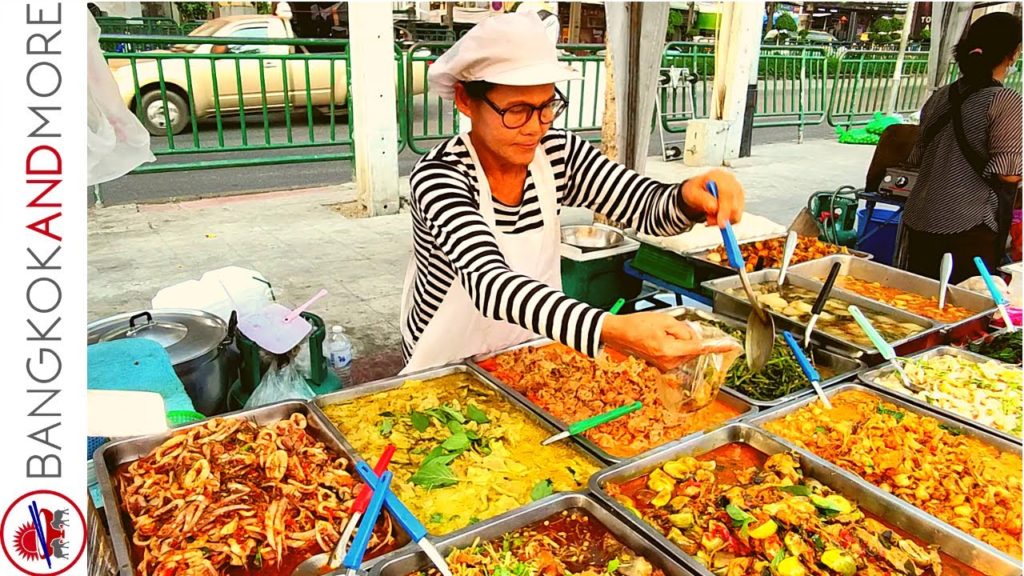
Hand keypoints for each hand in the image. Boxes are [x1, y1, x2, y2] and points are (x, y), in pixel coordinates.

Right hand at [600, 312, 733, 370]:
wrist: (618, 334)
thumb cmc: (636, 325)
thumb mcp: (664, 320)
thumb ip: (684, 329)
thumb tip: (693, 337)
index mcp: (670, 350)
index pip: (699, 348)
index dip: (716, 346)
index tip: (730, 346)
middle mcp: (669, 362)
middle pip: (692, 349)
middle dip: (688, 337)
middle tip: (670, 327)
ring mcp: (665, 366)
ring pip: (686, 352)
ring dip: (681, 341)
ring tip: (662, 332)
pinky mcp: (662, 366)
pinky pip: (677, 355)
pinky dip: (675, 346)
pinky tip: (661, 338)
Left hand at [681, 168, 744, 227]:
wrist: (699, 189)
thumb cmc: (696, 190)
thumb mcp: (692, 194)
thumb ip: (703, 200)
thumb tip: (714, 208)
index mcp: (719, 176)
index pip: (727, 193)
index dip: (725, 209)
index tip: (721, 222)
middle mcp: (732, 182)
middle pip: (735, 204)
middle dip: (723, 217)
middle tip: (709, 221)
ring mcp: (737, 191)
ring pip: (737, 212)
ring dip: (724, 220)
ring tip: (710, 217)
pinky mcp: (740, 200)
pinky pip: (737, 215)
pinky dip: (727, 220)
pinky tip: (717, 216)